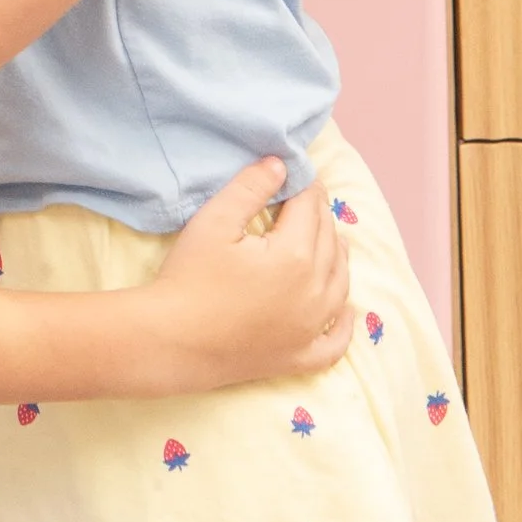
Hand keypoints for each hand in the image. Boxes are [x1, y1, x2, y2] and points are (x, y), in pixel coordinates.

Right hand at [143, 164, 353, 387]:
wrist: (175, 341)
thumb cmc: (190, 276)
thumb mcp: (214, 220)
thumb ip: (250, 187)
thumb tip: (281, 164)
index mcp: (295, 255)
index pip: (310, 207)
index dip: (305, 184)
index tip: (297, 171)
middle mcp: (315, 292)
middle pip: (329, 241)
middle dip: (319, 214)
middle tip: (306, 197)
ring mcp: (311, 328)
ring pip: (340, 284)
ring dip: (338, 256)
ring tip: (331, 238)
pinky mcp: (301, 357)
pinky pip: (337, 340)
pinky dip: (346, 323)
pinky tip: (346, 310)